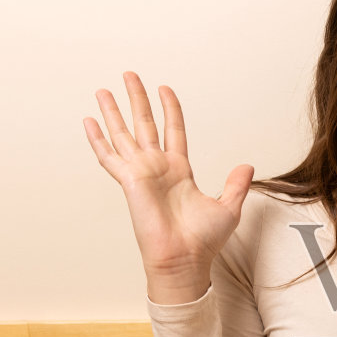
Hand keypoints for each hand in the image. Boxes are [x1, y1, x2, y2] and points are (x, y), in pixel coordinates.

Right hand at [83, 71, 253, 302]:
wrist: (186, 260)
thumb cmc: (203, 242)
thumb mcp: (229, 207)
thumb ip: (236, 185)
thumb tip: (248, 166)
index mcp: (179, 171)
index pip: (173, 130)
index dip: (169, 109)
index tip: (164, 89)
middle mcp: (157, 169)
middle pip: (144, 124)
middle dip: (137, 99)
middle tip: (129, 76)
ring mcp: (141, 174)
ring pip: (123, 134)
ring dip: (113, 112)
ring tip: (103, 90)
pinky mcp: (130, 182)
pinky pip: (110, 157)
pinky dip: (98, 139)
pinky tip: (88, 121)